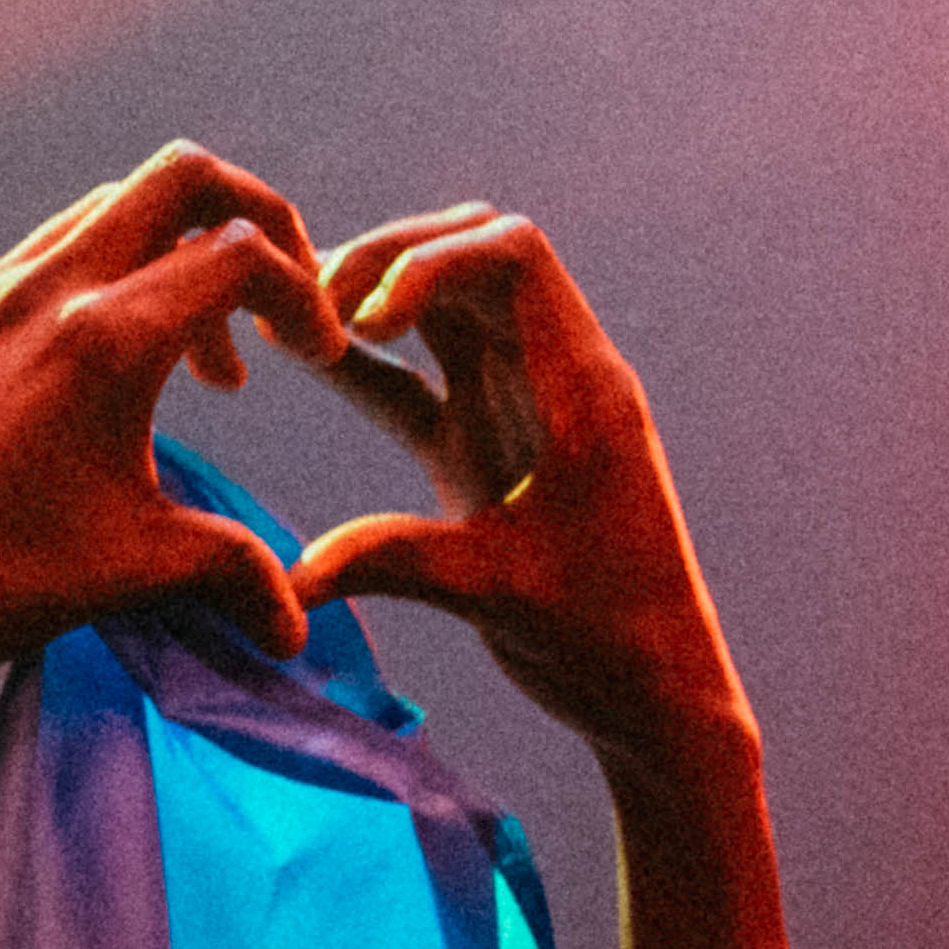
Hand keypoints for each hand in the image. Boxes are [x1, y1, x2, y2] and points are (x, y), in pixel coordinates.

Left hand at [0, 146, 335, 746]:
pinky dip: (85, 292)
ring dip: (162, 262)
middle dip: (246, 218)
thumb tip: (295, 627)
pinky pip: (28, 268)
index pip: (240, 255)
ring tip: (184, 361)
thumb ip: (233, 571)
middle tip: (266, 297)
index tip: (313, 356)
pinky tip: (82, 381)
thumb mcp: (136, 567)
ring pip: (99, 216)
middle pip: (178, 178)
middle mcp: (44, 288)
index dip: (300, 293)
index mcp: (108, 337)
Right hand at [286, 203, 754, 766]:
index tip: (366, 319)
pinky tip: (306, 359)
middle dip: (388, 260)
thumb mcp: (501, 597)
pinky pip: (421, 380)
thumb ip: (399, 565)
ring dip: (372, 301)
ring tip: (292, 323)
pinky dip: (368, 364)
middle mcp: (551, 378)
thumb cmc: (607, 641)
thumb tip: (295, 573)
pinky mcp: (487, 450)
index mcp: (581, 387)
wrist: (655, 693)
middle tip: (311, 310)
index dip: (430, 258)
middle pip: (472, 256)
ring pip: (444, 308)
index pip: (513, 256)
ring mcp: (517, 409)